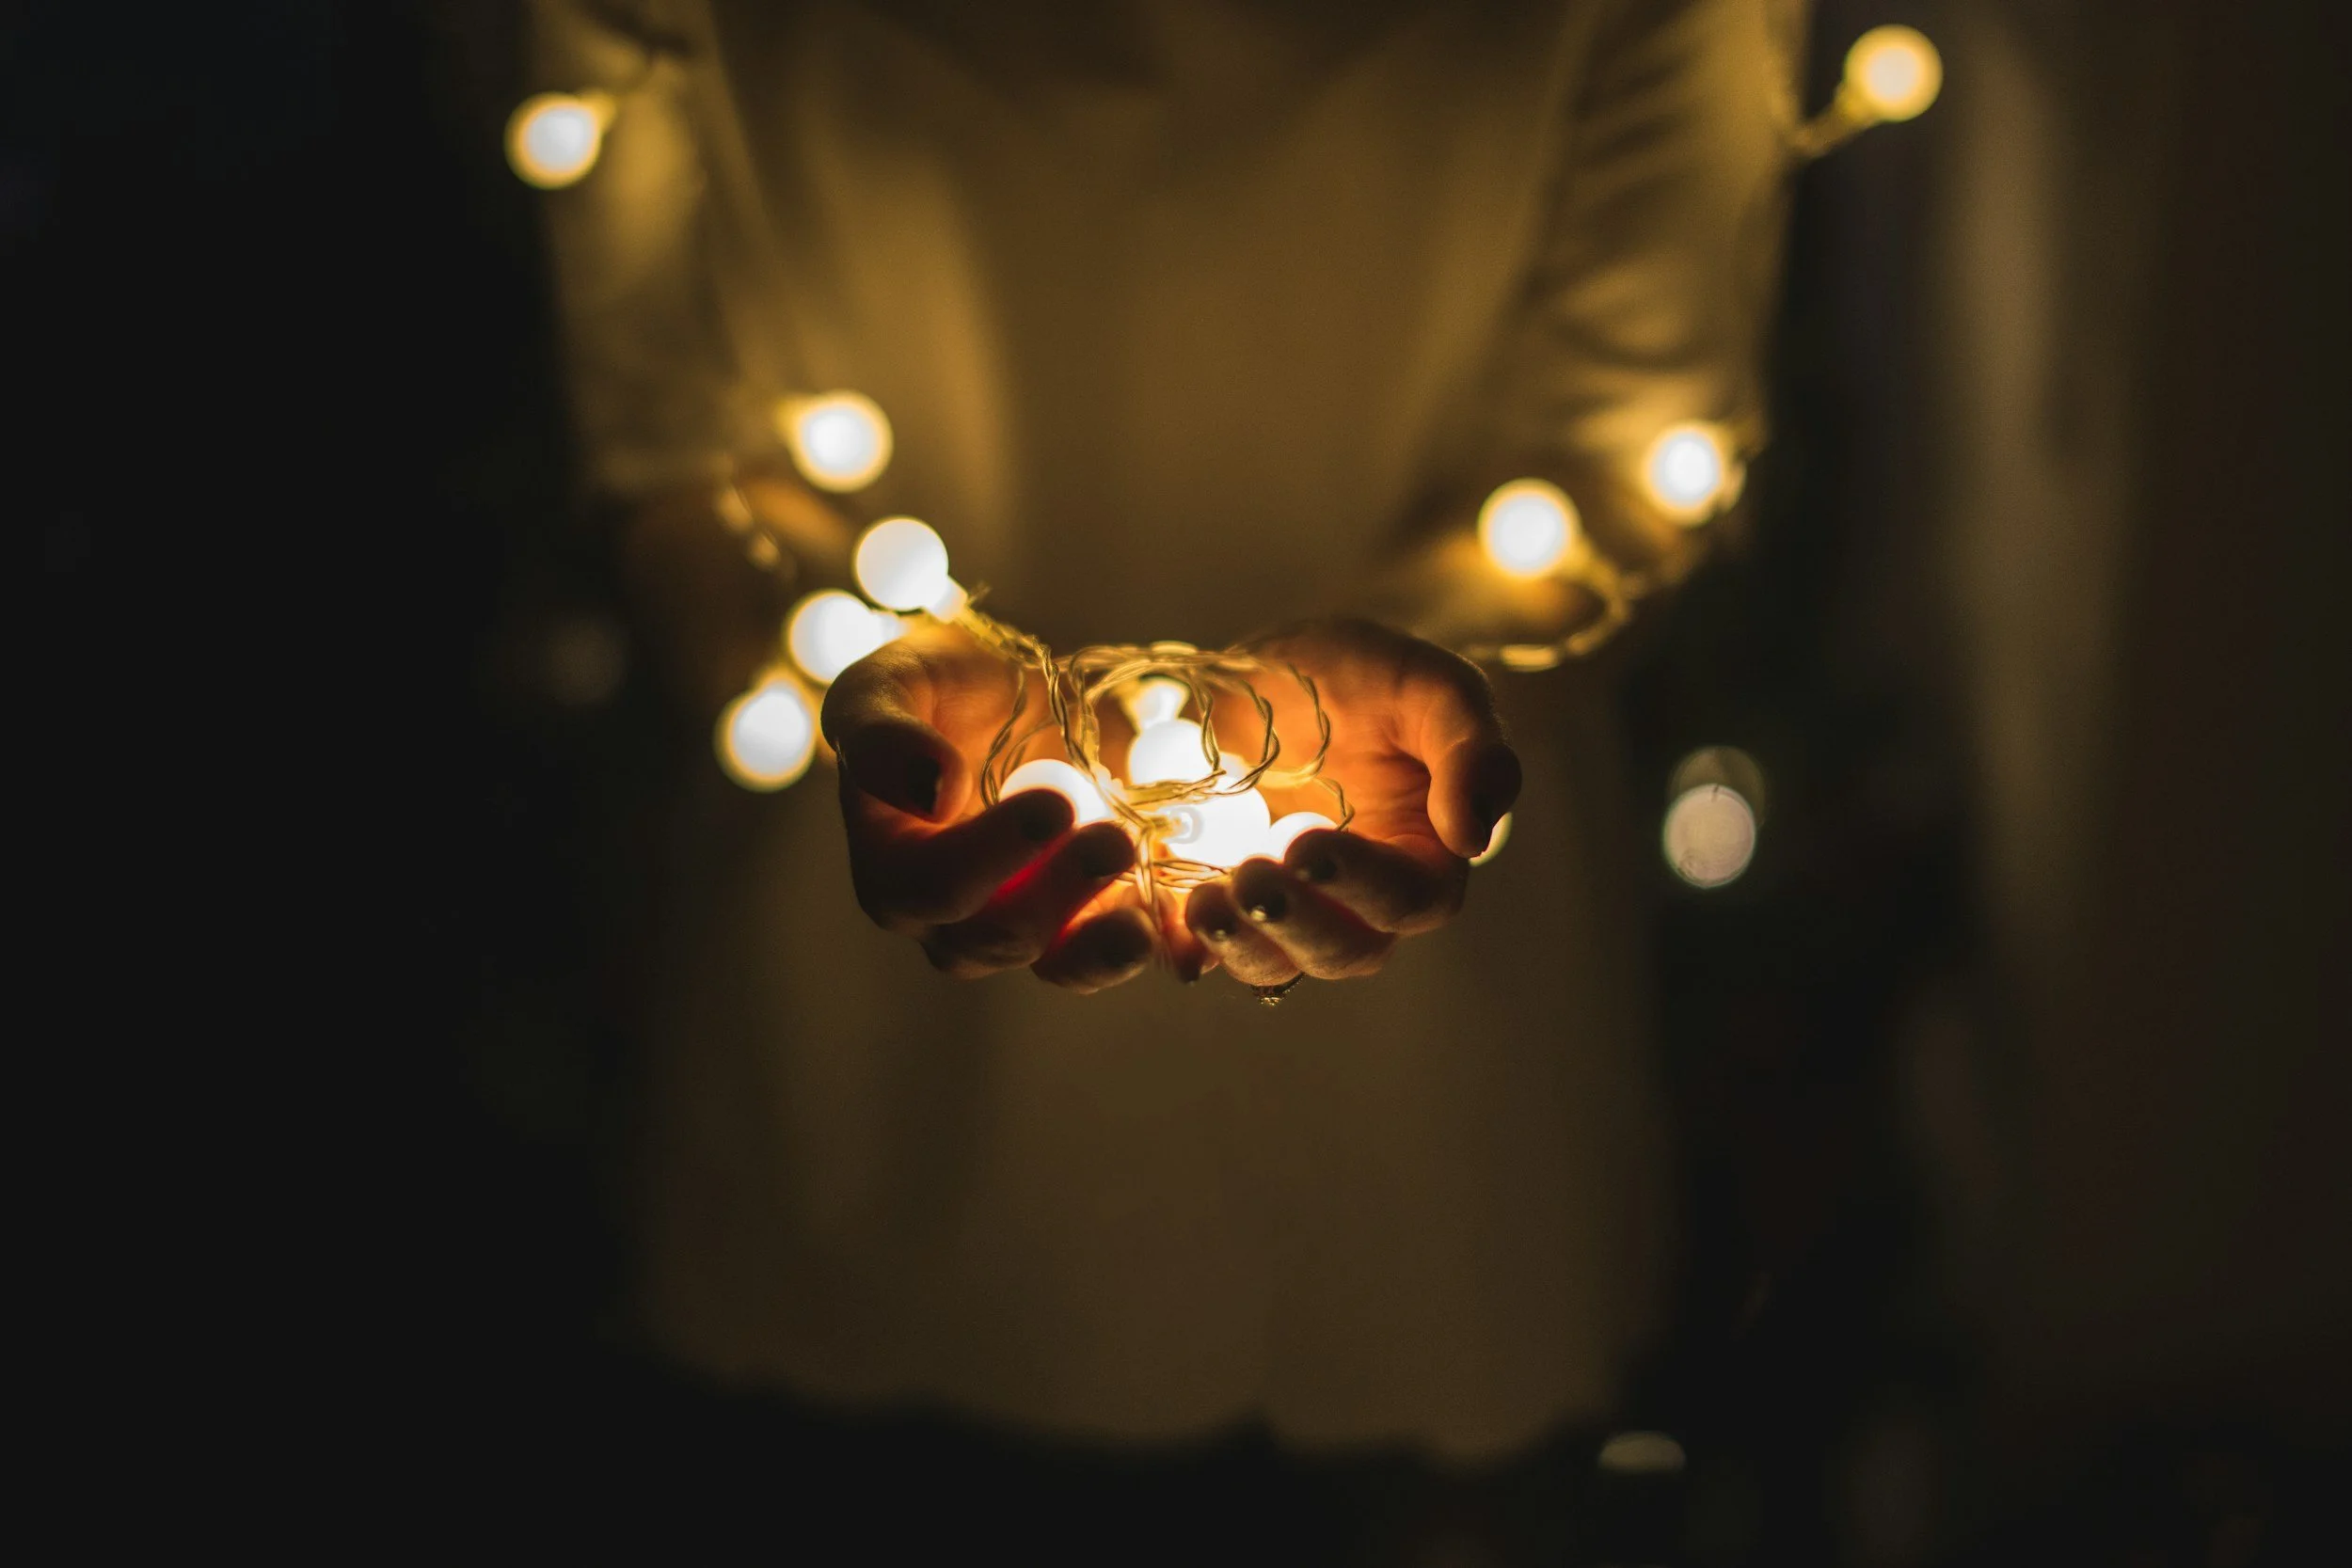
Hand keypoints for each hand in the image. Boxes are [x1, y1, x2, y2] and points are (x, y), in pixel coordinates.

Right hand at [821, 622, 1166, 992]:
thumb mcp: (891, 682)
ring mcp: (1024, 925)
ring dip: (1102, 947)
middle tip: (1115, 839)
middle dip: (1056, 896)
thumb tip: (930, 791)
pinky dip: (1157, 950)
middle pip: (991, 939)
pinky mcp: (1089, 922)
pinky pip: (1119, 953)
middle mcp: (950, 916)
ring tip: (1145, 922)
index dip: (986, 859)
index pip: (925, 889)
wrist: (1016, 695)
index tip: (1052, 805)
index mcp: (892, 865)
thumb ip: (882, 734)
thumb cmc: (938, 687)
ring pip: (1056, 965)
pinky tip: (1188, 940)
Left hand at [1184, 618, 1520, 986]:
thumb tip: (1473, 838)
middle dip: (1296, 926)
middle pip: (1341, 950)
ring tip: (1203, 904)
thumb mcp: (1430, 687)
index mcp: (1420, 859)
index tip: (1313, 846)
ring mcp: (1283, 907)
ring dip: (1238, 945)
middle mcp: (1355, 902)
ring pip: (1270, 961)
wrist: (1275, 670)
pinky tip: (1155, 922)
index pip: (1411, 901)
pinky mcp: (1217, 897)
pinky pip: (1199, 945)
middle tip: (1253, 882)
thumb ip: (1471, 751)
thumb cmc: (1368, 676)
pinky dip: (1179, 944)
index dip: (1366, 886)